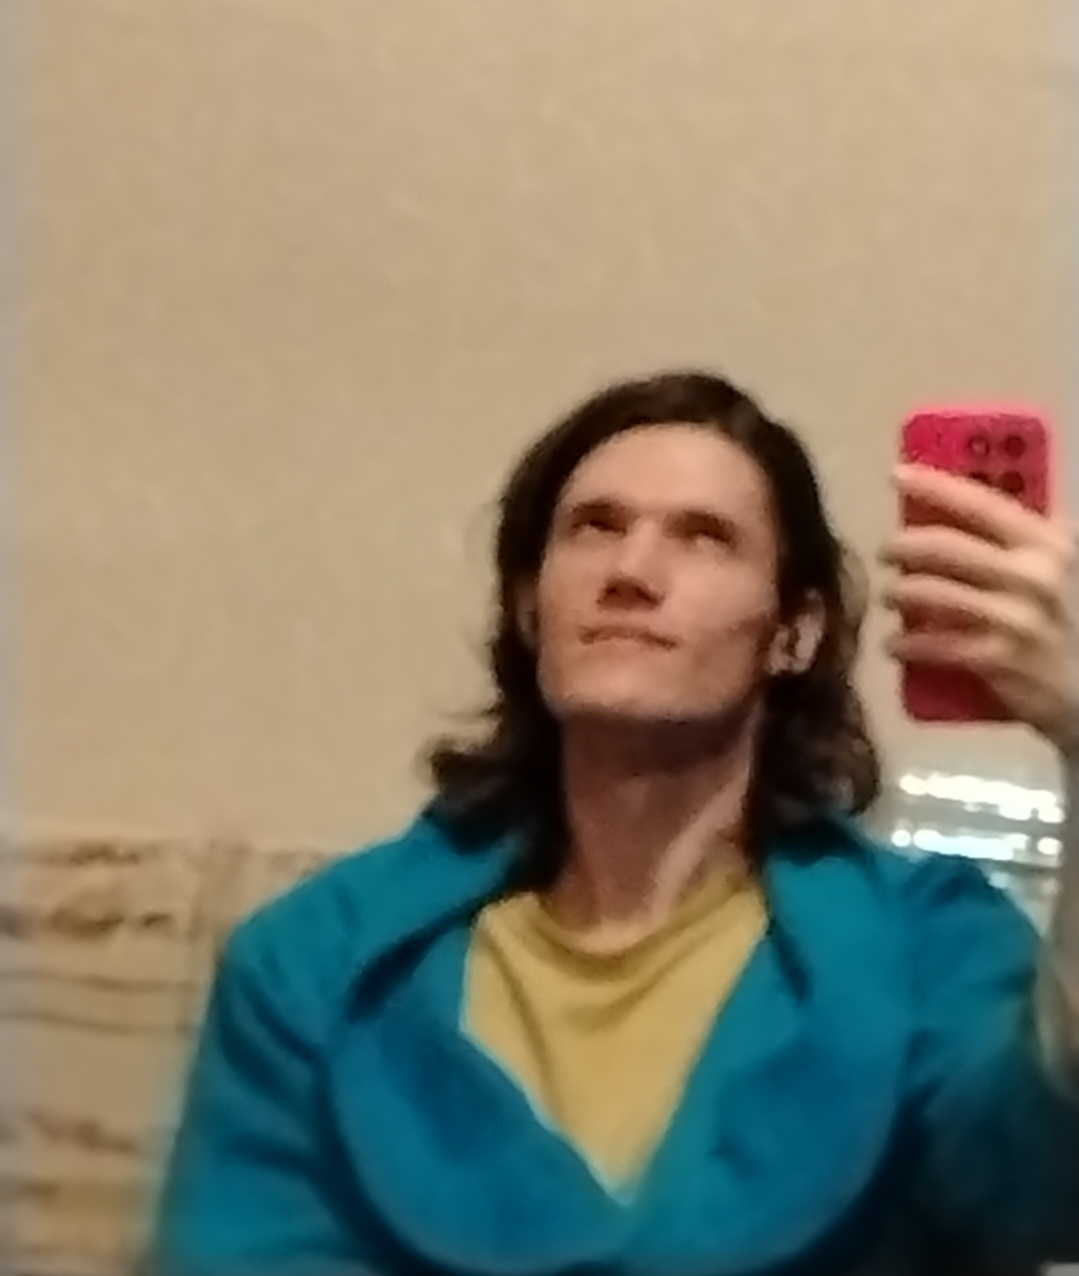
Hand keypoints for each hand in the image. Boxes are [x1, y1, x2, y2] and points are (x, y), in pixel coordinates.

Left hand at [878, 464, 1078, 752]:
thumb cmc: (1063, 620)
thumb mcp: (1054, 569)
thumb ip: (1016, 541)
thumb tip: (948, 508)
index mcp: (1048, 544)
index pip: (983, 502)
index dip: (935, 484)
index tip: (897, 475)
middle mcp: (1035, 576)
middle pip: (945, 547)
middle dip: (902, 545)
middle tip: (886, 551)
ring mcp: (1017, 619)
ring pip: (930, 593)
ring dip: (897, 592)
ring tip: (888, 596)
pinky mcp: (999, 660)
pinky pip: (933, 645)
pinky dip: (905, 644)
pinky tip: (892, 644)